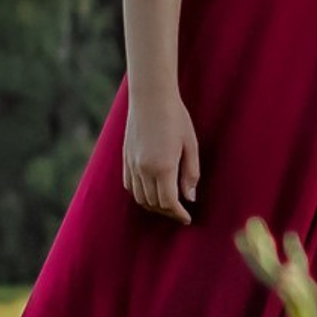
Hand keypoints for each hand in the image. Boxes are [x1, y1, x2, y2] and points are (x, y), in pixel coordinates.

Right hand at [124, 90, 199, 223]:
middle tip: (180, 212)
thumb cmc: (176, 118)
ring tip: (168, 204)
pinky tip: (152, 191)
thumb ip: (191, 173)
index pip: (168, 202)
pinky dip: (140, 194)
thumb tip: (190, 198)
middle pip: (153, 203)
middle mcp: (143, 169)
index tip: (187, 218)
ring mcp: (131, 164)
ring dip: (154, 205)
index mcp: (163, 167)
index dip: (178, 213)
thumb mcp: (191, 145)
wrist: (150, 98)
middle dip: (168, 211)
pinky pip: (130, 185)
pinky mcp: (125, 158)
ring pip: (140, 197)